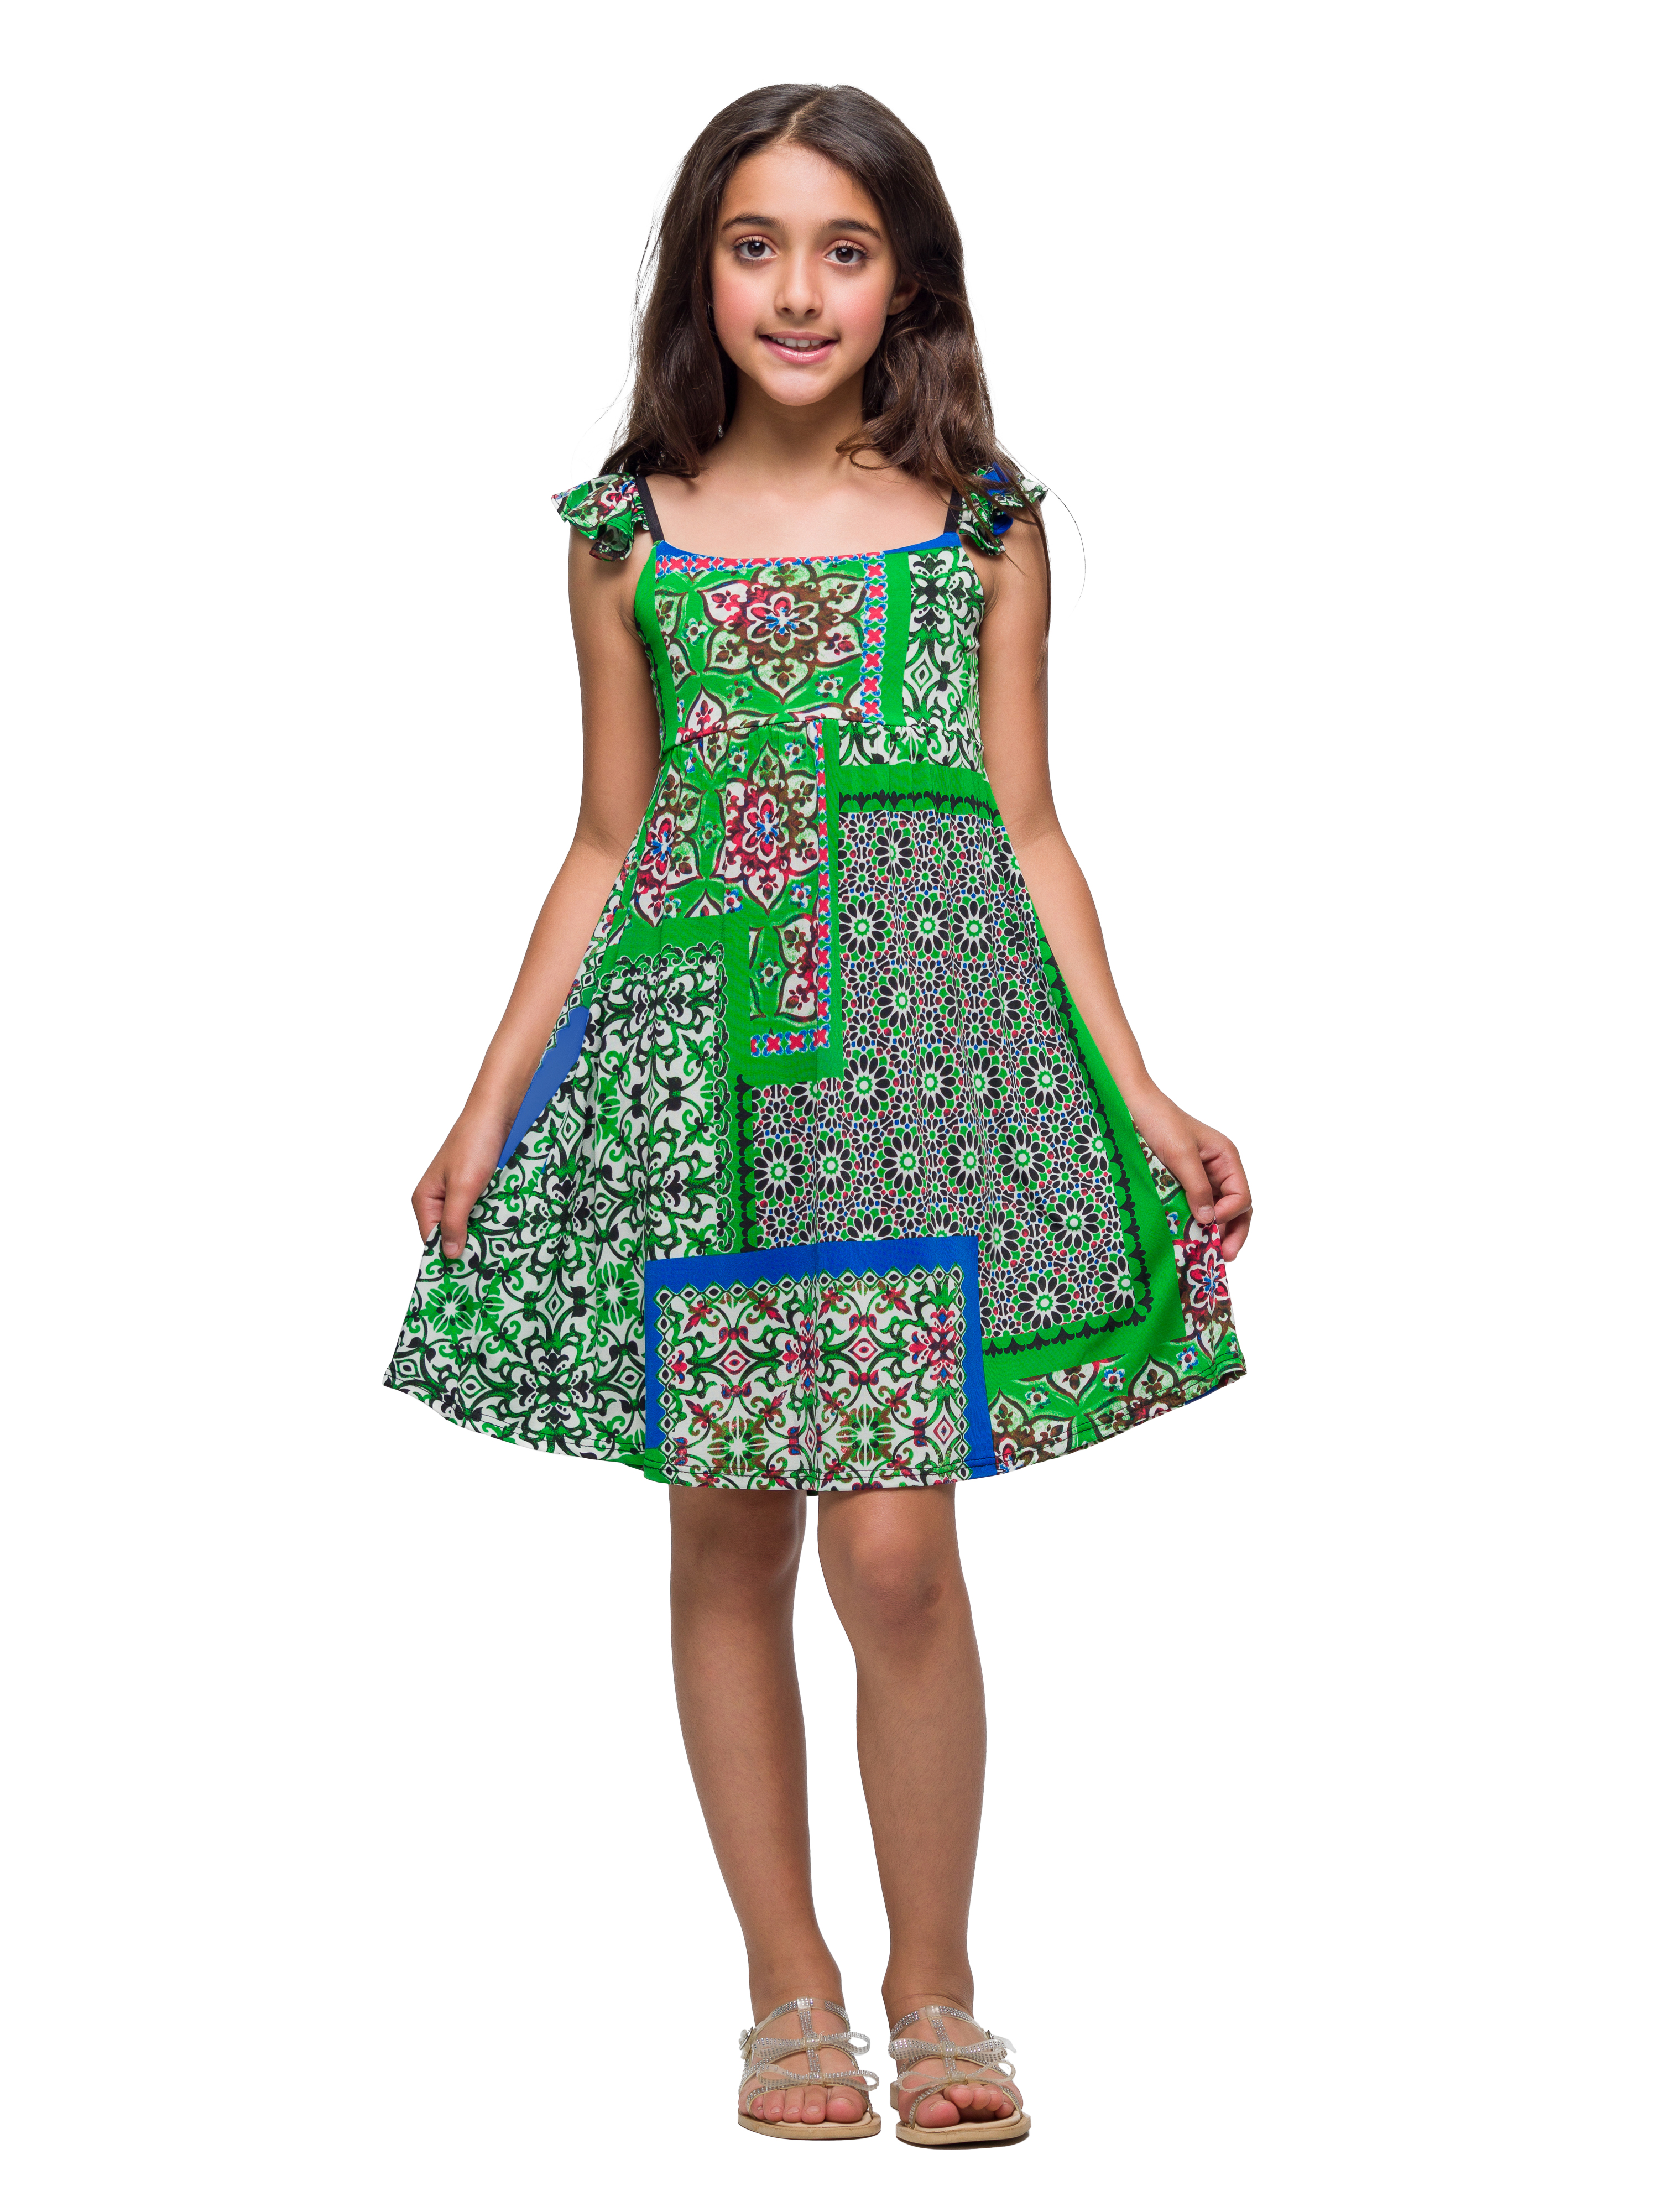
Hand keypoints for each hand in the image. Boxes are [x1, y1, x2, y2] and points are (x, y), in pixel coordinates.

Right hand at [412, 1112, 508, 1260]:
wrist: (497, 1112)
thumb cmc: (475, 1144)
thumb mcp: (463, 1187)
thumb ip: (455, 1221)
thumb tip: (449, 1255)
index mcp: (425, 1199)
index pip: (432, 1240)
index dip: (448, 1256)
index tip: (468, 1275)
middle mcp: (439, 1199)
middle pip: (451, 1234)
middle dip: (468, 1245)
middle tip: (489, 1264)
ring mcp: (458, 1193)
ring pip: (469, 1224)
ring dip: (483, 1231)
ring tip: (500, 1246)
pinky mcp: (477, 1187)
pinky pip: (482, 1210)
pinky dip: (492, 1217)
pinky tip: (506, 1225)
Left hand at [1122, 1085, 1252, 1259]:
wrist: (1130, 1105)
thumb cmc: (1159, 1121)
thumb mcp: (1181, 1154)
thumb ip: (1197, 1187)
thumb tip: (1210, 1220)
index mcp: (1225, 1159)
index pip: (1241, 1196)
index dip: (1231, 1214)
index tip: (1210, 1223)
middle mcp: (1217, 1170)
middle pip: (1235, 1208)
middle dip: (1231, 1232)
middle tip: (1224, 1257)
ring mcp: (1199, 1178)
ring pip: (1215, 1212)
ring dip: (1213, 1232)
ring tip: (1207, 1254)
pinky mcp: (1180, 1183)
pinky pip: (1194, 1207)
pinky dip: (1193, 1223)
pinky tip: (1187, 1237)